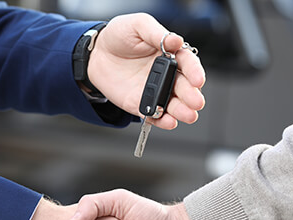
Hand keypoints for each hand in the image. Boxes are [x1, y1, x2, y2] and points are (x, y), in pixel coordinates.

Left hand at [88, 13, 205, 129]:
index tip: (197, 79)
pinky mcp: (141, 103)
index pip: (188, 63)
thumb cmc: (118, 35)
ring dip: (183, 111)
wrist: (95, 53)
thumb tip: (176, 40)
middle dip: (192, 95)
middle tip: (195, 101)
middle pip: (185, 87)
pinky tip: (169, 121)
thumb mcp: (138, 25)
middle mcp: (166, 74)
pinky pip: (155, 114)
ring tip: (188, 115)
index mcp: (170, 53)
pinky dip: (163, 120)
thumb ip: (157, 33)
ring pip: (174, 104)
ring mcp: (155, 90)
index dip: (194, 71)